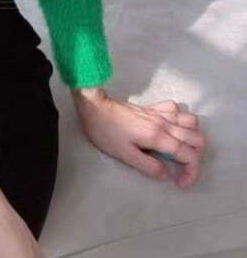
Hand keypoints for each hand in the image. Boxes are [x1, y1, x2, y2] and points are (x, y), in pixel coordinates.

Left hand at [71, 87, 206, 187]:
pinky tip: (170, 128)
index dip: (191, 172)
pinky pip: (176, 108)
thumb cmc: (106, 132)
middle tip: (180, 167)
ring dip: (192, 136)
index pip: (189, 155)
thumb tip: (166, 174)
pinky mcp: (152, 107)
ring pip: (191, 121)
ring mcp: (159, 113)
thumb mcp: (124, 155)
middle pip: (197, 138)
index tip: (180, 182)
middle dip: (195, 157)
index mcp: (158, 137)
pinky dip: (180, 119)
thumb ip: (147, 166)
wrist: (94, 107)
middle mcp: (164, 123)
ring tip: (179, 148)